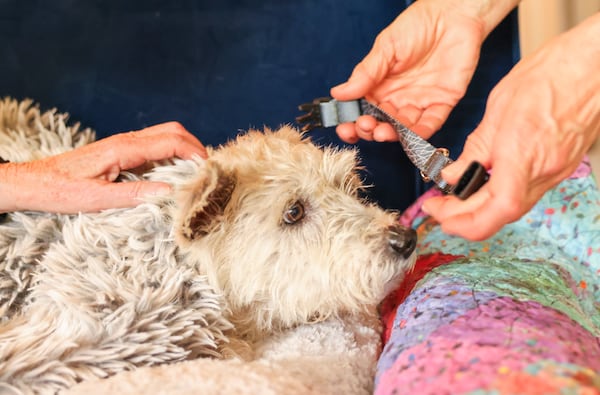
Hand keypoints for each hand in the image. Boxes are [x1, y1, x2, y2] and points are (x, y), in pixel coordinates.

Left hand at [0, 122, 206, 213]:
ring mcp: (124, 144)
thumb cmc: (61, 190)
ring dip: (184, 150)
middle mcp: (126, 141)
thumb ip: (135, 194)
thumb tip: (169, 192)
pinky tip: (173, 174)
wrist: (35, 182)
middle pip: (173, 131)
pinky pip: (154, 146)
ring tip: (195, 172)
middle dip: (195, 147)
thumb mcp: (97, 198)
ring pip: (165, 136)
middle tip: (207, 170)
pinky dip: (172, 155)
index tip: (209, 170)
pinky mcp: (122, 152)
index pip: (171, 141)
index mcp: (124, 148)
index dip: (195, 153)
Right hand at [330, 0, 496, 142]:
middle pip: (380, 124)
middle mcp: (397, 99)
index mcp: (379, 87)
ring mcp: (419, 103)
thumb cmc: (417, 26)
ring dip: (391, 135)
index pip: (362, 112)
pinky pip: (430, 124)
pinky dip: (419, 134)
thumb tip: (339, 93)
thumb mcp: (385, 48)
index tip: (345, 127)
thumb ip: (365, 73)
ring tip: (381, 132)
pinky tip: (408, 135)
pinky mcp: (441, 103)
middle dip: (370, 131)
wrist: (451, 14)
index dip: (353, 123)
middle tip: (365, 126)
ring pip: (402, 129)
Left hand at [423, 13, 599, 239]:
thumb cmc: (551, 75)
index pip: (497, 208)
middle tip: (438, 208)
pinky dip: (497, 198)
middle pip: (500, 216)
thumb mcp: (497, 109)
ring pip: (512, 209)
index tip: (439, 212)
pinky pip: (524, 193)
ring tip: (454, 200)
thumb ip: (475, 148)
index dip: (463, 221)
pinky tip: (481, 187)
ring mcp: (555, 172)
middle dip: (462, 219)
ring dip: (479, 211)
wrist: (593, 66)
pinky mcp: (559, 168)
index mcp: (523, 153)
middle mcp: (543, 170)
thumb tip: (454, 174)